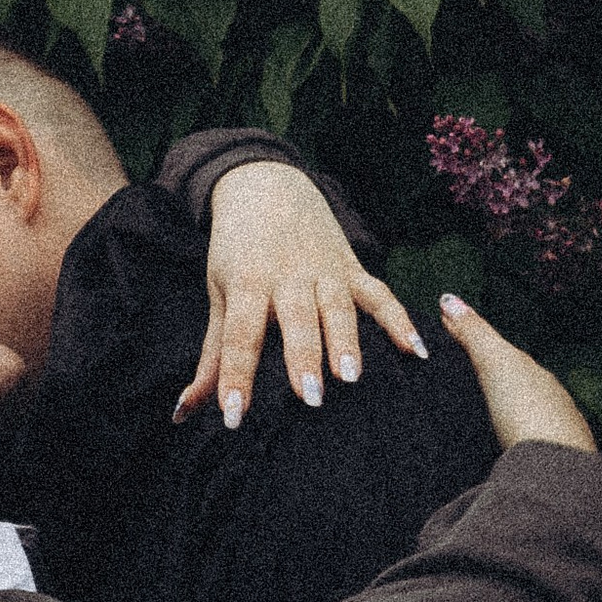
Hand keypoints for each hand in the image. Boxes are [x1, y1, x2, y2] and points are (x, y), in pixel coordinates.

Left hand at [180, 160, 427, 427]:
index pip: (239, 334)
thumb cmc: (239, 253)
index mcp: (247, 282)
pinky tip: (416, 350)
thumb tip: (185, 412)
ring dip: (347, 341)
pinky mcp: (352, 266)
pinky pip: (379, 293)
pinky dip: (399, 319)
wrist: (267, 185)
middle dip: (303, 357)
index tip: (232, 416)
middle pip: (296, 318)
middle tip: (309, 398)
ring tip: (353, 377)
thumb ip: (212, 356)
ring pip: (339, 306)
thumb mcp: (221, 295)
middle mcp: (287, 275)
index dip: (235, 376)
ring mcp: (324, 269)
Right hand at [436, 290, 597, 452]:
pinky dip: (517, 427)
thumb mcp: (494, 362)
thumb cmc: (525, 411)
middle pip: (515, 376)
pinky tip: (508, 437)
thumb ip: (475, 333)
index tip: (448, 327)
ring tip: (483, 403)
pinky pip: (531, 432)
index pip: (498, 347)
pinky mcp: (551, 455)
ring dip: (507, 400)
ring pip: (526, 404)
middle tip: (463, 365)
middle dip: (491, 370)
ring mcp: (554, 424)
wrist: (556, 467)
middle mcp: (547, 394)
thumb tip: (452, 299)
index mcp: (532, 370)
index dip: (472, 338)